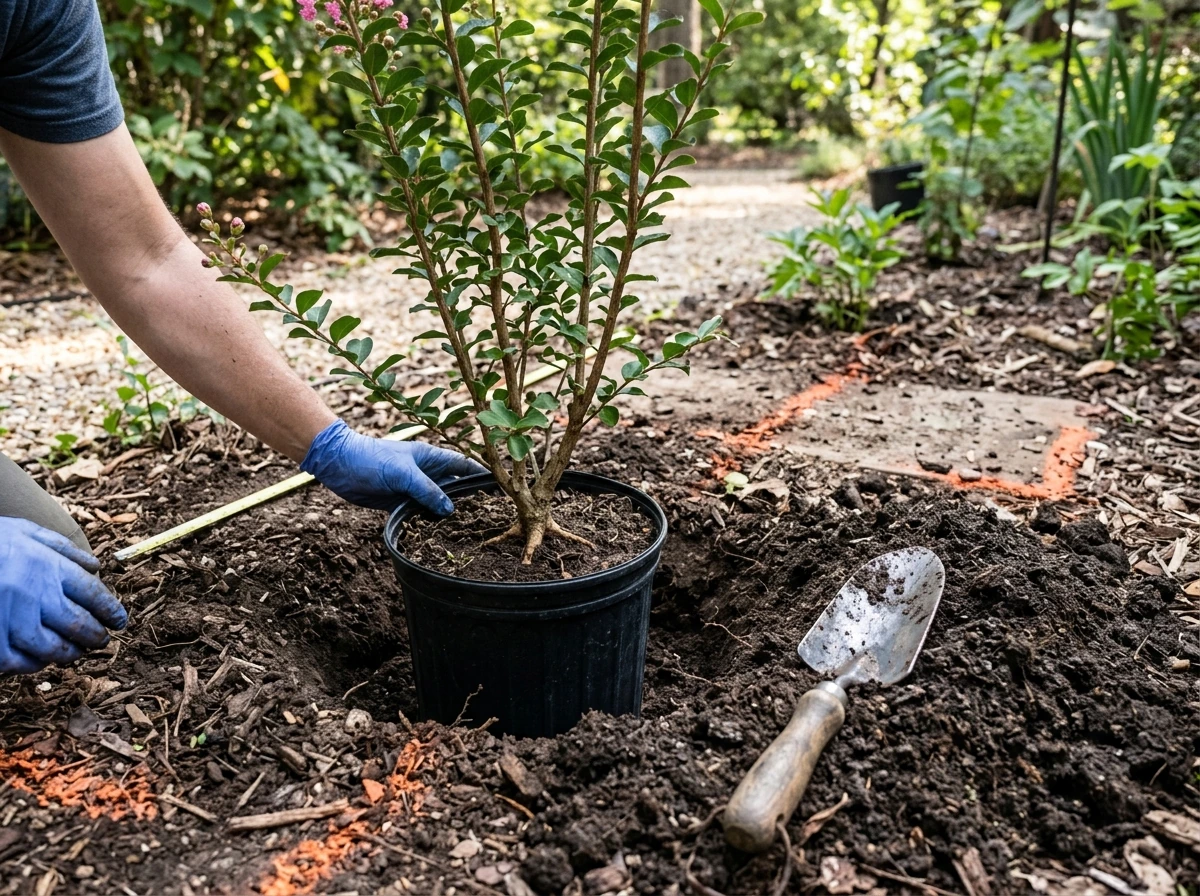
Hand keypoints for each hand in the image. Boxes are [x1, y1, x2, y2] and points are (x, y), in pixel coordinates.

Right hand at [0, 518, 127, 674]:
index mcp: (48, 566)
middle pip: (78, 624)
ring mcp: (10, 618)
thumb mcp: (26, 531)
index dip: (112, 611)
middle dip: (95, 636)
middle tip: (101, 640)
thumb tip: (97, 567)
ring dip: (69, 654)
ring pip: (52, 648)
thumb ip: (63, 548)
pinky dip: (31, 665)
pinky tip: (39, 661)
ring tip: (75, 652)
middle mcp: (34, 593)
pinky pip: (17, 661)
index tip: (119, 621)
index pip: (94, 594)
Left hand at [300, 420, 487, 513]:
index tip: (500, 488)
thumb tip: (449, 509)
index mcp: (432, 458)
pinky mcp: (401, 503)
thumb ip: (427, 490)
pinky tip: (439, 535)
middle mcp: (426, 473)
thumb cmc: (371, 459)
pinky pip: (421, 514)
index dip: (482, 476)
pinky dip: (429, 523)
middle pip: (455, 487)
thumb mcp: (402, 473)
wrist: (338, 465)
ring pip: (439, 503)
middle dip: (470, 500)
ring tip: (469, 530)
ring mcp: (414, 489)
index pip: (465, 466)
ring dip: (449, 515)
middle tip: (489, 516)